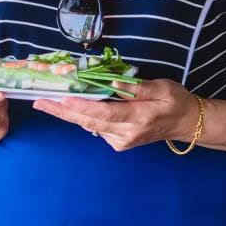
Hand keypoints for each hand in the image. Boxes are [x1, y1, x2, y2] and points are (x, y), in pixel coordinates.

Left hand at [33, 79, 199, 150]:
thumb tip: (113, 82)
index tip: (62, 98)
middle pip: (89, 122)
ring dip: (68, 113)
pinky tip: (70, 105)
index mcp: (139, 119)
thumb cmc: (175, 101)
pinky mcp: (117, 143)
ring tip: (46, 100)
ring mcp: (121, 141)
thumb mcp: (163, 88)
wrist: (186, 124)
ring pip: (89, 125)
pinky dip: (82, 116)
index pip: (104, 113)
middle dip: (62, 111)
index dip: (81, 106)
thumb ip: (138, 87)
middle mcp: (126, 134)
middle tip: (39, 101)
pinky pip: (95, 127)